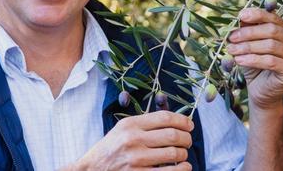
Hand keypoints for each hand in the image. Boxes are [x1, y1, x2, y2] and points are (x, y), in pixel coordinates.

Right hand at [64, 111, 193, 170]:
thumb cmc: (111, 148)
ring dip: (184, 154)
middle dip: (186, 138)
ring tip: (183, 154)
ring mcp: (136, 159)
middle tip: (188, 140)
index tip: (189, 125)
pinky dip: (182, 169)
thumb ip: (146, 123)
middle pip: (173, 135)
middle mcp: (133, 140)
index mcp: (131, 125)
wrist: (92, 169)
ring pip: (174, 154)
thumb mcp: (123, 129)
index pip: (165, 118)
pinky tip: (183, 167)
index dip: (183, 120)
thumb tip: (176, 120)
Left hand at [227, 7, 282, 109]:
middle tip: (231, 38)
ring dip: (247, 47)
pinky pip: (271, 61)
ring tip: (232, 50)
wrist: (261, 91)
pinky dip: (252, 59)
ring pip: (270, 45)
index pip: (272, 17)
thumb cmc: (255, 65)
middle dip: (248, 33)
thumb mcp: (248, 44)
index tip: (240, 16)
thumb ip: (247, 29)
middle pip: (271, 30)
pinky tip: (239, 60)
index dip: (256, 15)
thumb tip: (241, 17)